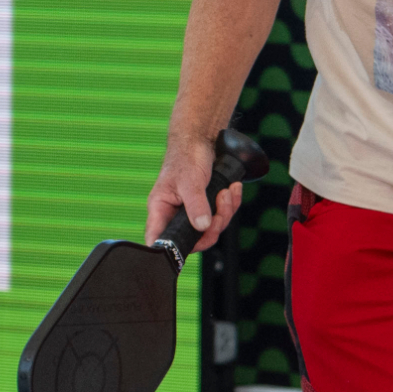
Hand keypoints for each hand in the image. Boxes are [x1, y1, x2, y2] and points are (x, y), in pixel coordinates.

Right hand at [145, 128, 244, 245]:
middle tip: (221, 208)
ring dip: (225, 212)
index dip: (169, 251)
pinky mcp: (206, 208)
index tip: (186, 248)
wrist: (200, 140)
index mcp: (160, 210)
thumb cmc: (186, 157)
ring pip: (211, 228)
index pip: (159, 239)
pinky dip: (231, 204)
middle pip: (194, 239)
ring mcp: (192, 213)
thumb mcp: (190, 181)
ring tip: (227, 192)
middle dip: (213, 227)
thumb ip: (195, 204)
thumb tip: (202, 227)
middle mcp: (174, 215)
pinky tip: (233, 189)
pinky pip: (221, 216)